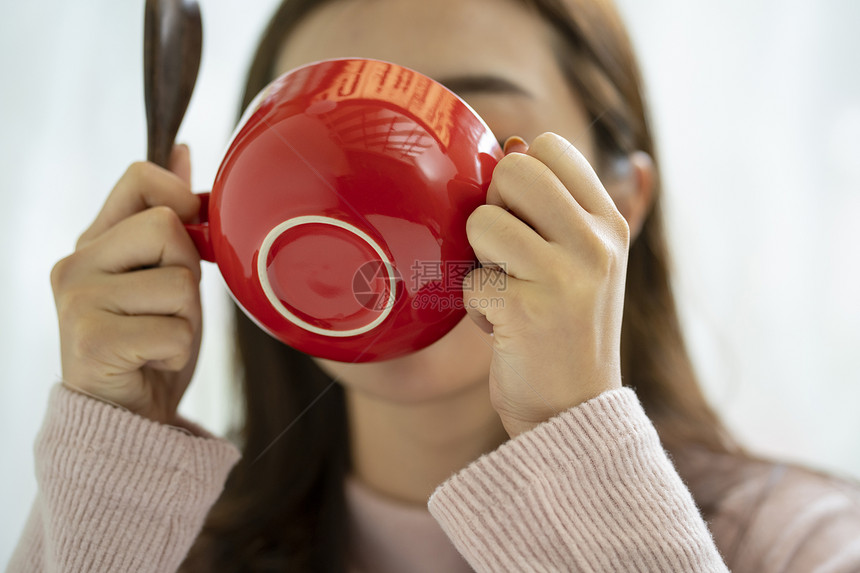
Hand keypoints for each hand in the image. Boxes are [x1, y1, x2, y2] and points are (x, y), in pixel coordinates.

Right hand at [50, 146, 202, 423]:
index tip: (188, 239)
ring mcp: (78, 301)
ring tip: (158, 338)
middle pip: (166, 227)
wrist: (126, 416)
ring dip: (187, 319)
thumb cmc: (151, 341)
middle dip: (187, 273)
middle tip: (166, 310)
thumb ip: (167, 215)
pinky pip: (174, 331)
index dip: (182, 200)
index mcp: (94, 241)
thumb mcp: (163, 272)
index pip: (140, 177)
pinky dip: (178, 352)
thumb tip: (181, 149)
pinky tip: (152, 362)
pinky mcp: (92, 342)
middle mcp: (76, 263)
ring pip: (178, 283)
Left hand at [464, 133, 628, 436]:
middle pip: (513, 170)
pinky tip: (500, 326)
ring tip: (505, 289)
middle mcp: (595, 243)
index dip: (519, 175)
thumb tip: (514, 140)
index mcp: (609, 223)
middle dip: (494, 209)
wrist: (573, 411)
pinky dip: (474, 305)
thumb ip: (557, 200)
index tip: (525, 219)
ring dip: (480, 259)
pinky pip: (469, 280)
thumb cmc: (565, 326)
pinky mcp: (525, 311)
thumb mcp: (583, 259)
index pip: (549, 147)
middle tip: (507, 253)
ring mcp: (564, 277)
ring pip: (483, 221)